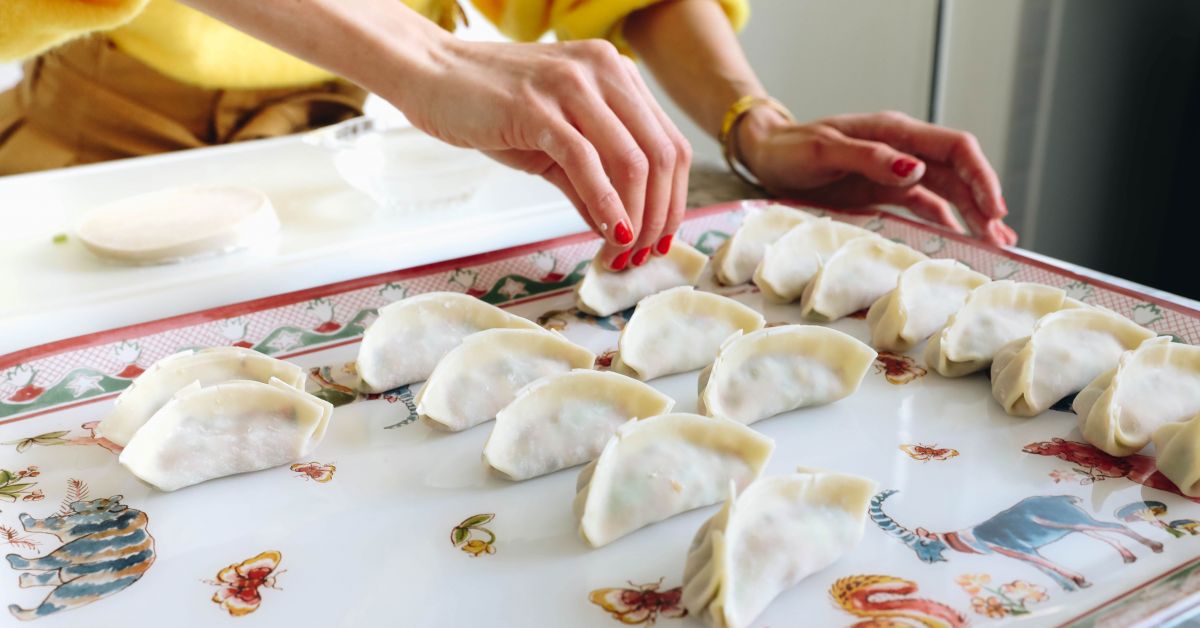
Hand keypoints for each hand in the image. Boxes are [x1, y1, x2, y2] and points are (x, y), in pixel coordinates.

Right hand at [397, 38, 690, 269]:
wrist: (430, 73)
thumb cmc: (490, 107)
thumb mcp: (553, 143)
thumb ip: (590, 182)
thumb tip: (620, 232)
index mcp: (616, 74)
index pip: (669, 144)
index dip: (674, 200)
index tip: (660, 241)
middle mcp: (604, 71)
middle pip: (660, 155)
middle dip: (659, 217)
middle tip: (641, 257)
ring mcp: (572, 85)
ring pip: (631, 161)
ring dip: (635, 218)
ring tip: (622, 254)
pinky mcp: (537, 106)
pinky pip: (586, 161)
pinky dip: (605, 205)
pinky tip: (608, 234)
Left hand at [737, 109, 1017, 246]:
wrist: (765, 156)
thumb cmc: (790, 149)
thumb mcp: (825, 151)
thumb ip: (870, 157)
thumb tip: (915, 169)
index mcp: (894, 132)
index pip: (955, 148)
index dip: (981, 177)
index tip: (994, 210)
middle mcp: (902, 150)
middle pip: (959, 173)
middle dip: (984, 204)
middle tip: (1002, 240)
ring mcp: (895, 172)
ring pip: (947, 191)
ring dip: (972, 215)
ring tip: (995, 244)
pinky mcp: (883, 192)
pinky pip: (924, 205)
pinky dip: (945, 221)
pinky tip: (960, 239)